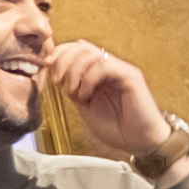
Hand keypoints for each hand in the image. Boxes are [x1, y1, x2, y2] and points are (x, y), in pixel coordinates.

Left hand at [38, 38, 168, 159]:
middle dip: (63, 60)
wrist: (141, 143)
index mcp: (99, 72)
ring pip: (91, 52)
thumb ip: (74, 90)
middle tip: (57, 81)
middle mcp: (110, 66)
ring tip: (72, 90)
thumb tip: (58, 77)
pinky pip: (104, 66)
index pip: (77, 49)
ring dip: (74, 70)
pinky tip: (86, 95)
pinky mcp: (130, 76)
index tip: (47, 67)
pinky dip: (88, 78)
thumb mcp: (86, 107)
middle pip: (81, 46)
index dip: (59, 54)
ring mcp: (121, 69)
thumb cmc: (118, 128)